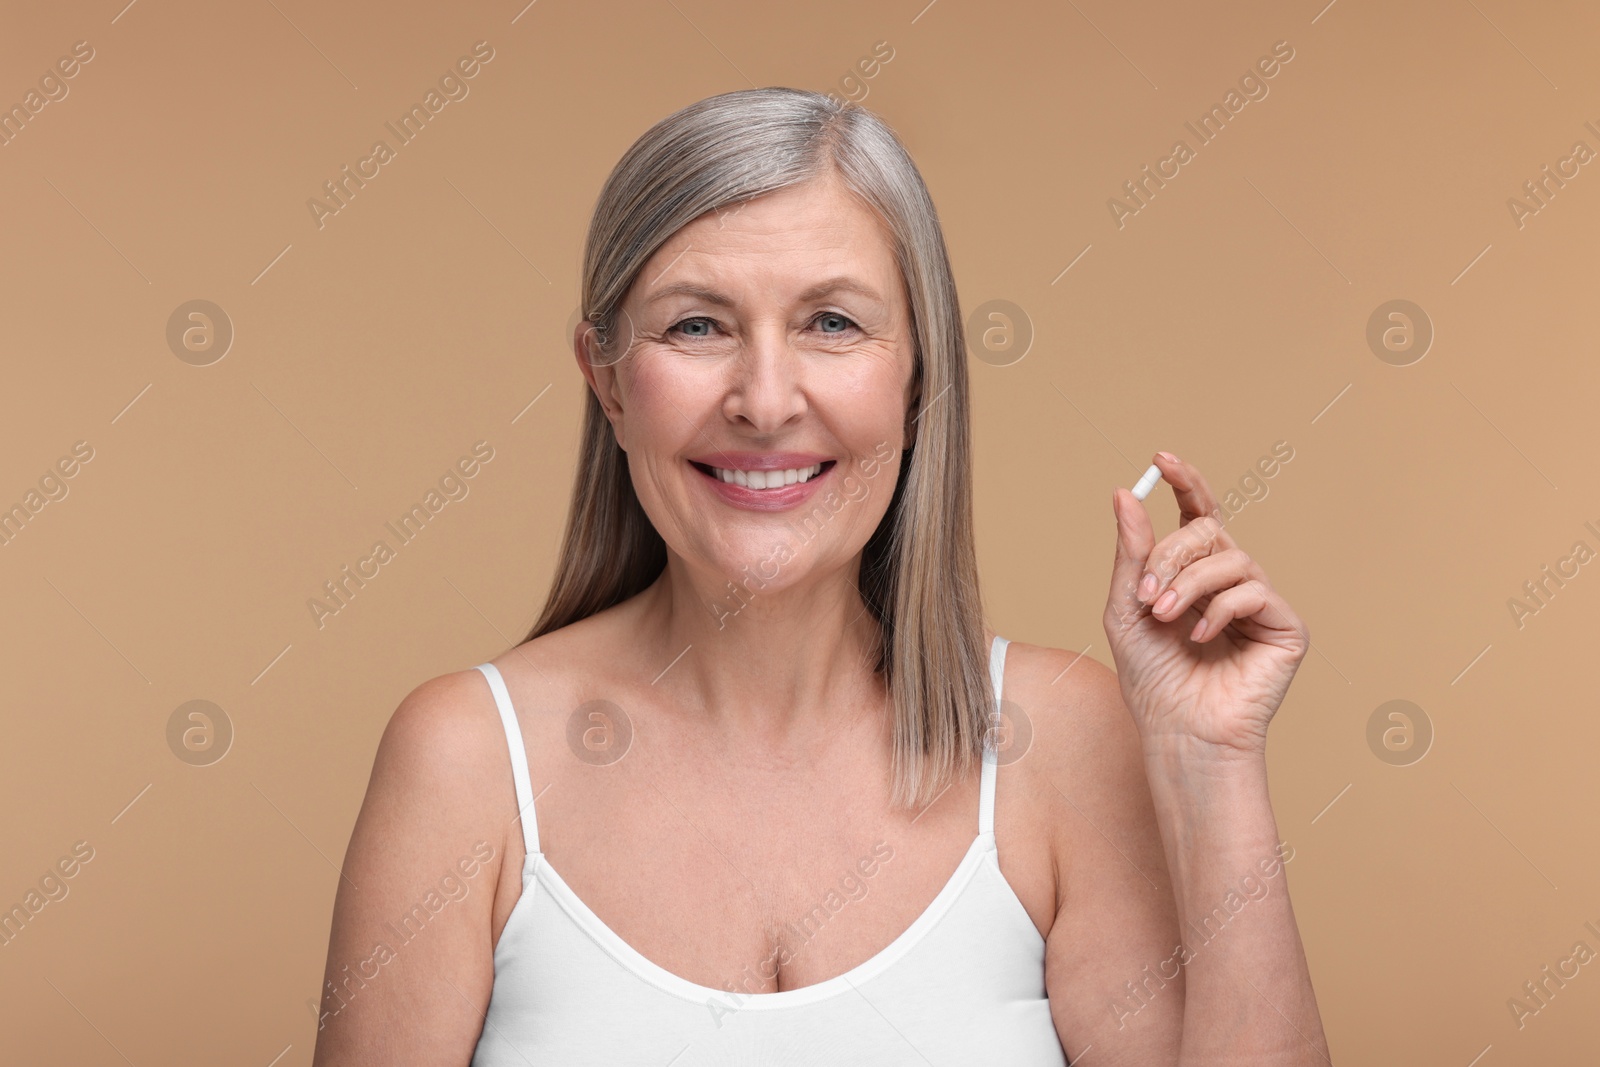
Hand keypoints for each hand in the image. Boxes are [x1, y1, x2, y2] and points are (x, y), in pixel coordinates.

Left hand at [1102, 452, 1308, 757]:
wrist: (1178, 731)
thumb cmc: (1152, 677)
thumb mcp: (1127, 607)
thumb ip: (1131, 552)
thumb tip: (1124, 493)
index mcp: (1195, 573)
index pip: (1198, 514)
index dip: (1186, 483)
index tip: (1161, 459)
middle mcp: (1232, 581)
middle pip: (1209, 532)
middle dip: (1170, 556)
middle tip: (1147, 595)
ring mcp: (1261, 602)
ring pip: (1232, 557)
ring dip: (1189, 584)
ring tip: (1164, 617)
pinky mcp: (1286, 627)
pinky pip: (1255, 591)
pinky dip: (1220, 610)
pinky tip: (1199, 638)